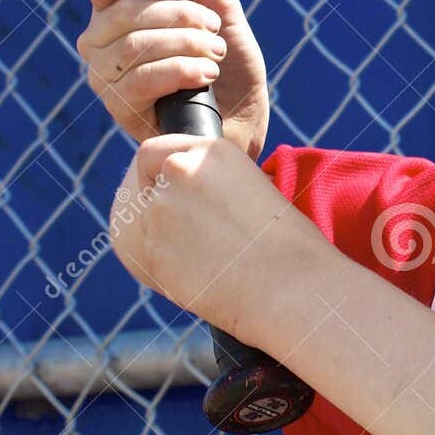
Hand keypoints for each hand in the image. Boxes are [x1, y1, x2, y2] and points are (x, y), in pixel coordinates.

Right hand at [77, 0, 269, 159]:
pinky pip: (141, 79)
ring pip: (133, 46)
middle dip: (180, 15)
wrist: (244, 114)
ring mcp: (104, 75)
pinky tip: (206, 74)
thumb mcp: (221, 5)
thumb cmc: (228, 58)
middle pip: (124, 12)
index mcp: (116, 9)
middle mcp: (100, 40)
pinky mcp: (119, 107)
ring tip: (216, 54)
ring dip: (187, 44)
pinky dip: (182, 70)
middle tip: (214, 29)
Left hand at [109, 132, 318, 341]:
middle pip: (145, 186)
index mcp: (209, 150)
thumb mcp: (250, 187)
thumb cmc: (282, 240)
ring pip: (146, 222)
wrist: (289, 284)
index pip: (153, 152)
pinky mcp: (152, 249)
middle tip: (195, 231)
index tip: (173, 193)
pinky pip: (151, 255)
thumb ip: (206, 181)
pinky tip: (205, 272)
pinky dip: (170, 265)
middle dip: (161, 206)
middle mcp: (179, 171)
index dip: (159, 174)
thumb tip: (176, 193)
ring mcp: (161, 210)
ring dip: (166, 237)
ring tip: (213, 255)